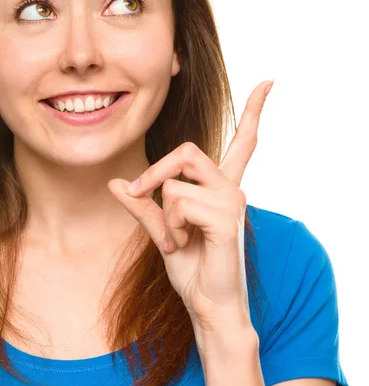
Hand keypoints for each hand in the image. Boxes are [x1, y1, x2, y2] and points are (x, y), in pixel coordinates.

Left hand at [107, 80, 273, 333]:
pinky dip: (171, 226)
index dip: (255, 109)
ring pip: (175, 182)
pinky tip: (186, 244)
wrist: (206, 304)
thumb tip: (116, 182)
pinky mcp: (226, 216)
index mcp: (221, 186)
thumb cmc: (191, 267)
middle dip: (154, 173)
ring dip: (165, 215)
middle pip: (186, 150)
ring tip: (179, 239)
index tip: (269, 81)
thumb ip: (142, 204)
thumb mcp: (160, 229)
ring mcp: (232, 200)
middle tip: (140, 194)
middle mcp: (231, 187)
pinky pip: (178, 202)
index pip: (245, 140)